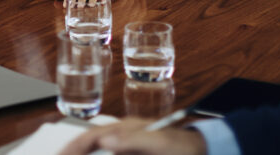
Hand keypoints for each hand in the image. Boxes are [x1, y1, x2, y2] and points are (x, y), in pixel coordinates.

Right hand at [58, 118, 206, 154]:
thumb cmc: (185, 146)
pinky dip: (100, 154)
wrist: (206, 150)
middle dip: (73, 151)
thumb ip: (134, 139)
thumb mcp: (162, 141)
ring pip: (99, 149)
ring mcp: (129, 146)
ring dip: (84, 153)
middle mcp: (124, 135)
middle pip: (91, 143)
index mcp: (127, 128)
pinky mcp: (134, 153)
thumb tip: (105, 138)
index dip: (74, 146)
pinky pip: (111, 153)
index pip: (92, 135)